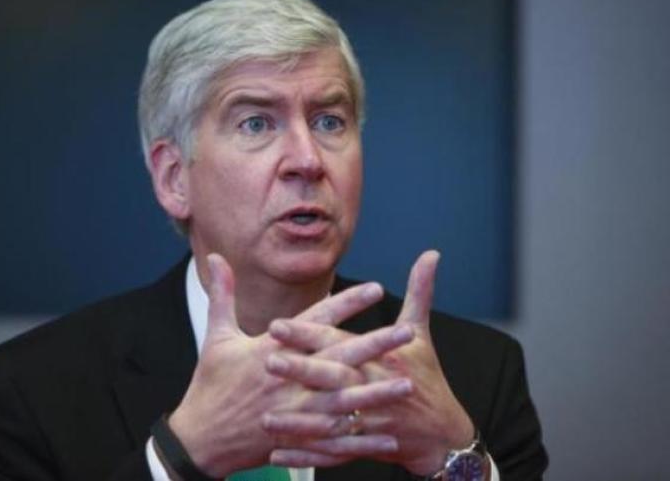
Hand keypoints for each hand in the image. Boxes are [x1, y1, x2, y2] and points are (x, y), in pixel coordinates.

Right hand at [166, 254, 415, 476]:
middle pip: (338, 359)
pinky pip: (335, 440)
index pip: (315, 321)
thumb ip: (223, 295)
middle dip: (375, 345)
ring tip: (408, 384)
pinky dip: (362, 440)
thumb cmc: (209, 384)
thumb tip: (218, 258)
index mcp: (270, 350)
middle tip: (406, 332)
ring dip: (377, 393)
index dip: (347, 304)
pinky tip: (389, 437)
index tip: (375, 289)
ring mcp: (293, 411)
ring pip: (343, 401)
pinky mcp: (296, 439)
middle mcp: (287, 379)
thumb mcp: (215, 337)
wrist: (199, 438)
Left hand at [264, 251, 473, 474]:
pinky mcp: (364, 445)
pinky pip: (331, 452)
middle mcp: (373, 388)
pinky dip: (305, 455)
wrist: (444, 433)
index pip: (339, 342)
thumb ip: (420, 291)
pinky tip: (277, 453)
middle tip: (267, 361)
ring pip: (329, 420)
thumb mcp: (422, 333)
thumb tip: (431, 254)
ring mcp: (369, 421)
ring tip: (264, 416)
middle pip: (333, 378)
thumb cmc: (428, 376)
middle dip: (300, 370)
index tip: (278, 325)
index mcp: (382, 358)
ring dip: (297, 421)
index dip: (309, 333)